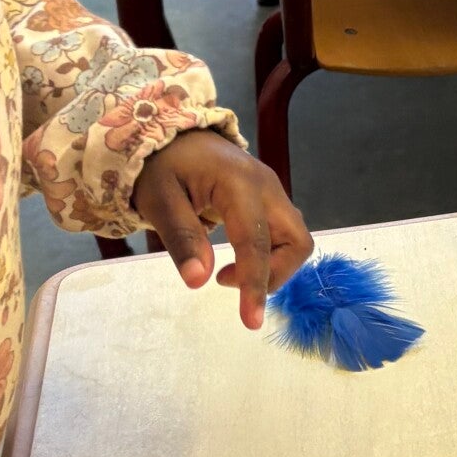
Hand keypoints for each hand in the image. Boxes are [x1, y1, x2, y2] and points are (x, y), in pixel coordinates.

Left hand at [134, 132, 312, 331]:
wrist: (171, 134)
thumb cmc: (162, 167)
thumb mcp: (159, 200)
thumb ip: (182, 238)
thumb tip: (198, 281)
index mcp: (239, 184)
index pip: (255, 241)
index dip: (255, 284)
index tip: (250, 322)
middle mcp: (267, 187)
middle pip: (297, 241)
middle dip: (274, 274)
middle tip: (228, 283)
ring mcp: (273, 191)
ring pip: (294, 240)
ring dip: (270, 266)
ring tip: (227, 272)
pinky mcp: (269, 199)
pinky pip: (282, 234)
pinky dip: (266, 255)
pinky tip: (235, 259)